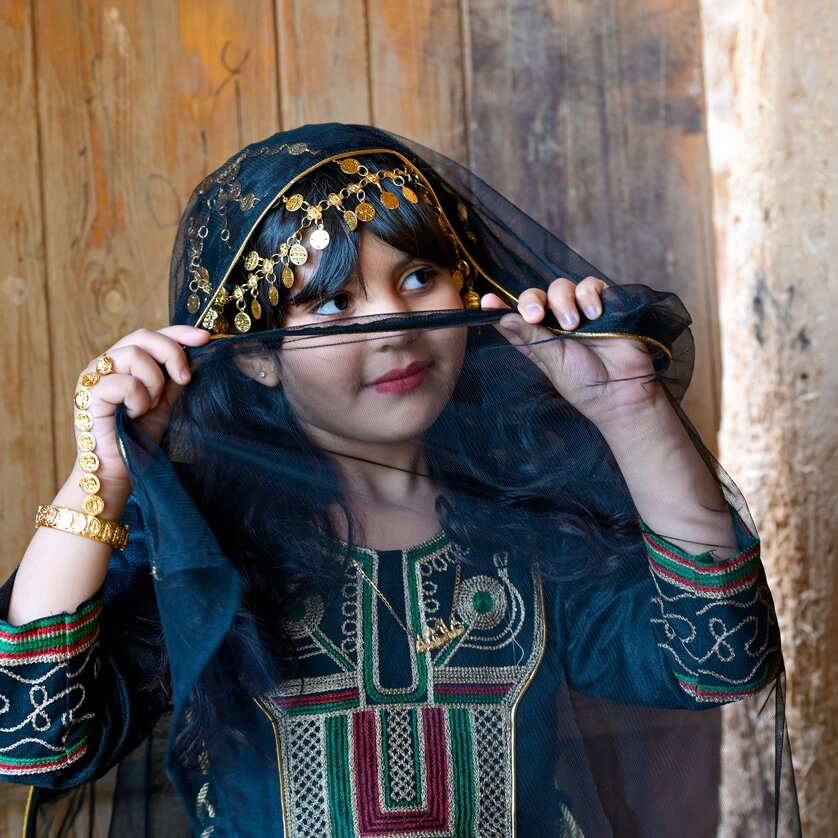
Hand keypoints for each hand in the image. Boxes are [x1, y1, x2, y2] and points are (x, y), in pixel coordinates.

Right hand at [71, 326, 209, 496]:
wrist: (120, 470)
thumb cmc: (140, 437)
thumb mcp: (165, 402)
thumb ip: (175, 378)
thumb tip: (199, 354)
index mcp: (124, 362)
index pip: (153, 335)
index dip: (179, 333)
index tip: (205, 338)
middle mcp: (106, 364)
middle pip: (143, 336)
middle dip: (171, 354)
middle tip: (184, 379)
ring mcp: (94, 376)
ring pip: (133, 354)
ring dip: (153, 382)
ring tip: (149, 405)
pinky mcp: (88, 393)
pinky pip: (124, 382)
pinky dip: (138, 400)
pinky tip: (133, 415)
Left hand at [482, 277, 661, 426]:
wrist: (623, 393)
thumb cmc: (584, 383)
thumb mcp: (552, 361)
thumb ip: (530, 336)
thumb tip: (502, 316)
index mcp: (537, 338)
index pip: (514, 317)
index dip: (499, 308)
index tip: (486, 301)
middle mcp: (555, 322)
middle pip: (535, 295)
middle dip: (532, 300)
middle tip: (537, 316)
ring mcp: (580, 311)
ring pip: (561, 286)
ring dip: (563, 300)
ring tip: (574, 324)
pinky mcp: (605, 304)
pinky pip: (592, 285)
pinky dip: (589, 294)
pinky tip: (594, 313)